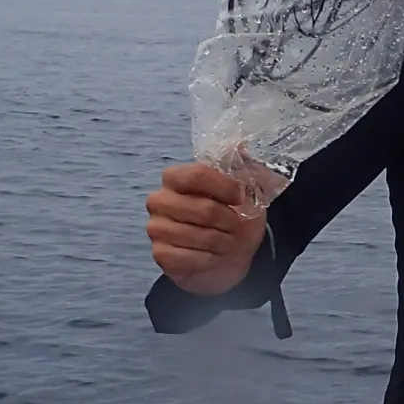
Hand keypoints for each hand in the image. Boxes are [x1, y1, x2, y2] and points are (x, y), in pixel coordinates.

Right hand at [145, 163, 266, 294]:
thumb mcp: (247, 188)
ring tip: (226, 240)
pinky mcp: (159, 253)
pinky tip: (213, 254)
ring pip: (199, 236)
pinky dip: (211, 258)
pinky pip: (191, 257)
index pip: (197, 174)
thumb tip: (241, 144)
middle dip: (229, 220)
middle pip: (202, 209)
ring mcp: (156, 227)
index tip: (241, 197)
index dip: (224, 187)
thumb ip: (243, 166)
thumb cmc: (234, 216)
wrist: (229, 255)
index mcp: (176, 177)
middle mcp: (159, 199)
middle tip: (235, 224)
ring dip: (223, 241)